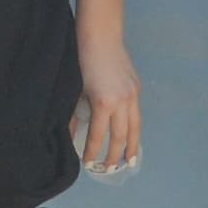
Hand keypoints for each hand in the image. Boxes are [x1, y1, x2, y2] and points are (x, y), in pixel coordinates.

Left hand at [71, 38, 143, 177]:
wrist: (101, 37)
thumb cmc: (82, 61)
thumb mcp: (76, 91)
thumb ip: (74, 115)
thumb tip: (70, 136)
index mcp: (104, 103)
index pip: (99, 135)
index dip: (94, 151)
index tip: (89, 163)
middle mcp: (122, 102)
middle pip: (121, 136)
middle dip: (115, 155)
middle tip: (110, 169)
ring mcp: (132, 95)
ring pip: (135, 128)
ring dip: (133, 146)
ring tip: (131, 161)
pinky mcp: (136, 88)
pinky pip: (137, 114)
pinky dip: (135, 128)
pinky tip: (133, 137)